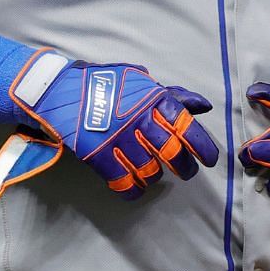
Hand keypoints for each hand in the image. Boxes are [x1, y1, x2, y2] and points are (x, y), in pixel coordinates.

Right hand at [0, 53, 218, 201]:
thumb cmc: (104, 85)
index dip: (202, 146)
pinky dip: (133, 189)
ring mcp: (117, 138)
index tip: (210, 160)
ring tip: (156, 174)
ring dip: (156, 176)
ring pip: (149, 170)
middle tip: (187, 172)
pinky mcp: (97, 155)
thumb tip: (204, 106)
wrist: (58, 91)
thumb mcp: (140, 81)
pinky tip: (135, 188)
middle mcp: (138, 118)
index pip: (186, 126)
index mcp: (152, 98)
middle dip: (185, 167)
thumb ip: (173, 95)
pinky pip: (123, 181)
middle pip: (171, 152)